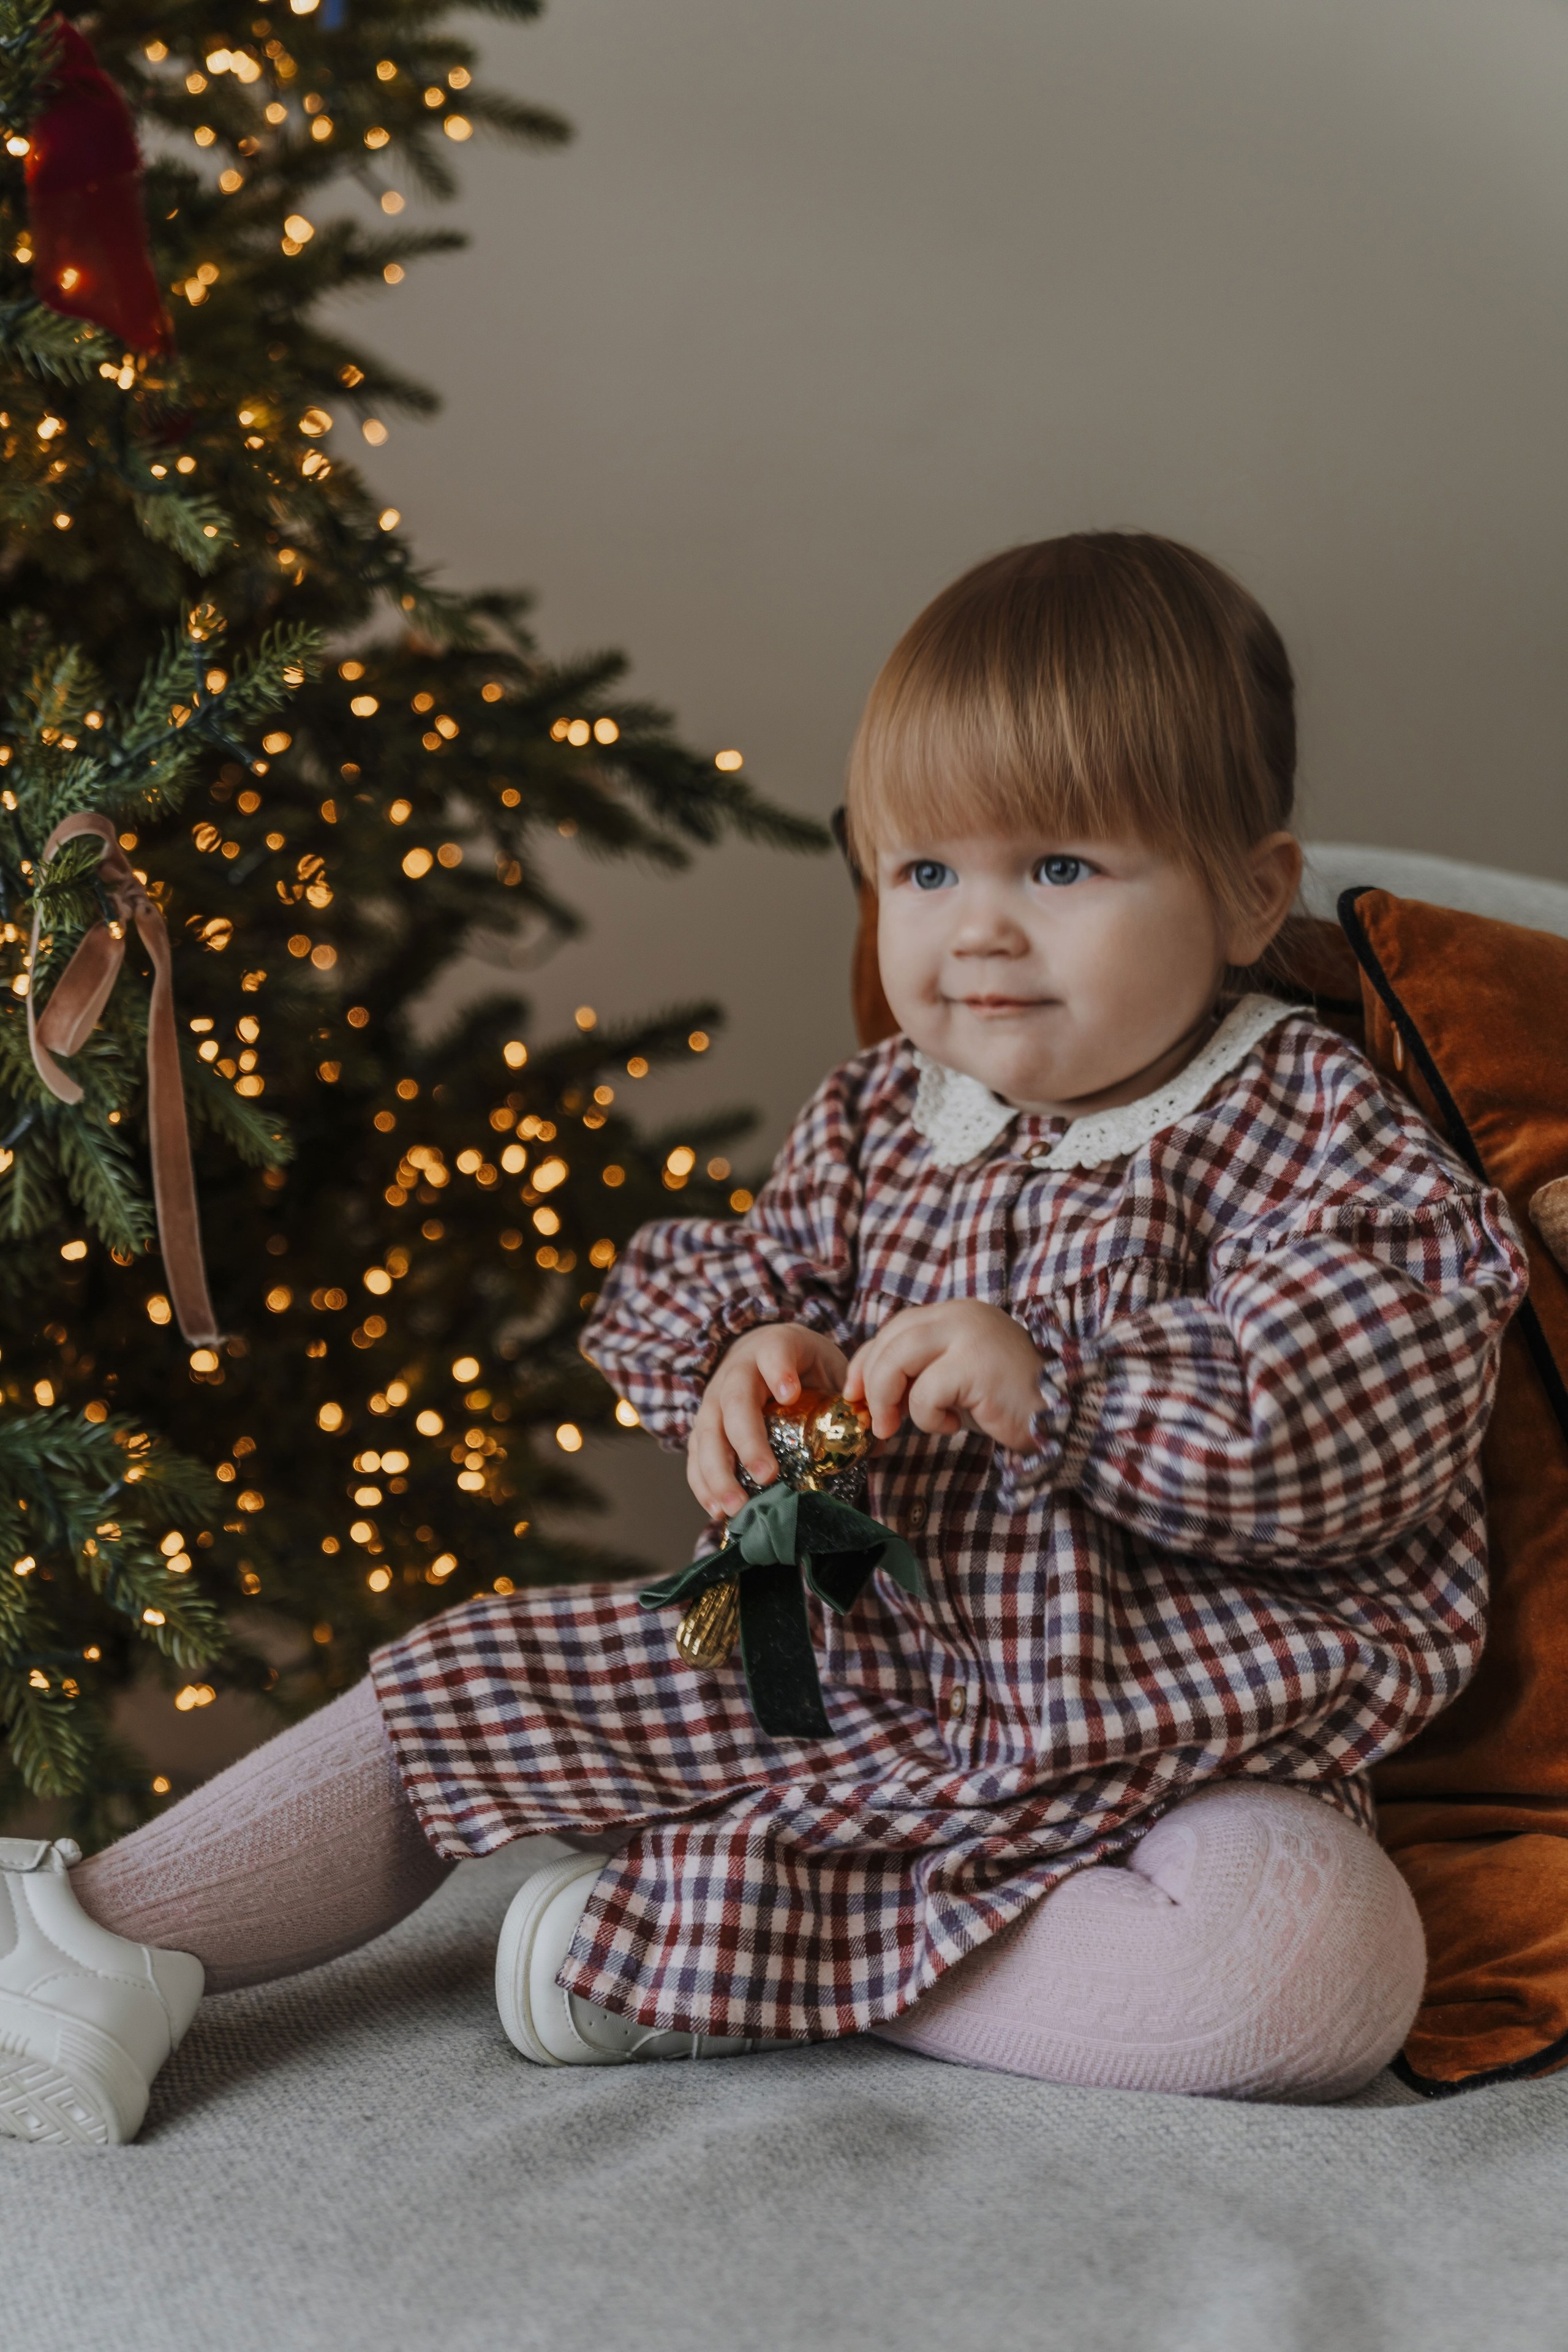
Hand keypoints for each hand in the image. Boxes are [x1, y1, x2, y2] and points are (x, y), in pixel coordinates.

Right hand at [687, 1323, 850, 1517]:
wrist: (762, 1350)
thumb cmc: (803, 1366)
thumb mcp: (830, 1368)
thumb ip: (851, 1400)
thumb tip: (877, 1444)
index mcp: (775, 1347)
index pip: (774, 1353)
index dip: (779, 1370)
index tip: (789, 1393)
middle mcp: (738, 1369)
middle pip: (735, 1401)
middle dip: (748, 1440)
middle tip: (767, 1476)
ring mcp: (714, 1398)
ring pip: (708, 1432)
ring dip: (719, 1473)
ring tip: (735, 1506)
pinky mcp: (703, 1424)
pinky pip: (696, 1455)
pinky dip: (703, 1484)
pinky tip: (718, 1510)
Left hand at [844, 1302, 1044, 1451]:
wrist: (1063, 1418)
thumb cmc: (1006, 1402)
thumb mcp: (955, 1377)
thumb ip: (919, 1370)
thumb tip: (865, 1389)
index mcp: (956, 1313)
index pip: (895, 1328)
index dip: (866, 1360)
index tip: (854, 1393)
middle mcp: (962, 1315)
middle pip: (891, 1339)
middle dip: (870, 1383)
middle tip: (874, 1421)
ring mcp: (970, 1336)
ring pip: (898, 1360)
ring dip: (888, 1399)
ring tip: (898, 1427)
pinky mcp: (975, 1365)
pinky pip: (925, 1393)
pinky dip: (929, 1418)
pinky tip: (956, 1425)